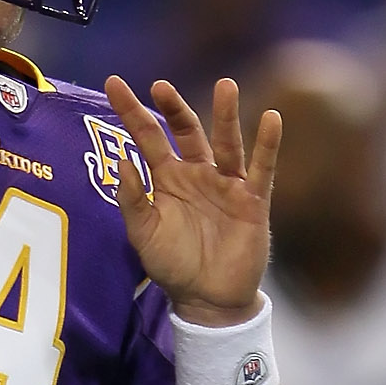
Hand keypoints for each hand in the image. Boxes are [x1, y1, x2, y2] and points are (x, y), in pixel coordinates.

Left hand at [106, 75, 280, 326]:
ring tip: (226, 86)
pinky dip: (268, 145)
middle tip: (160, 86)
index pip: (147, 137)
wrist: (207, 300)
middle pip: (186, 132)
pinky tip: (272, 120)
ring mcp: (226, 185)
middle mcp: (197, 174)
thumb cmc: (173, 266)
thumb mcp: (143, 234)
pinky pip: (261, 169)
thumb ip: (132, 199)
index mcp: (167, 178)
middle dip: (175, 108)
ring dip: (226, 116)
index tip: (113, 84)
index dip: (131, 112)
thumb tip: (121, 162)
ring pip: (225, 143)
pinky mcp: (252, 201)